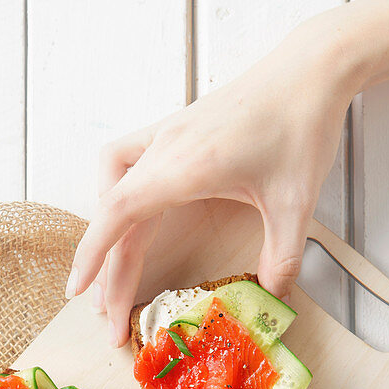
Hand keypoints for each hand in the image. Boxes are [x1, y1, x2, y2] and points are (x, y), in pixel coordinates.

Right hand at [67, 0, 388, 345]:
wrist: (309, 70)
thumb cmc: (301, 127)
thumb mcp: (296, 204)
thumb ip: (282, 256)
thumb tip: (272, 298)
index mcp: (183, 168)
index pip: (118, 215)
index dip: (93, 256)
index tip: (79, 293)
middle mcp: (164, 150)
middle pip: (116, 216)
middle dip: (107, 272)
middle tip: (111, 318)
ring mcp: (165, 136)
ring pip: (114, 190)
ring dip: (106, 232)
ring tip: (110, 273)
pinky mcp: (173, 129)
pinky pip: (125, 162)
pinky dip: (116, 193)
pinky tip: (127, 212)